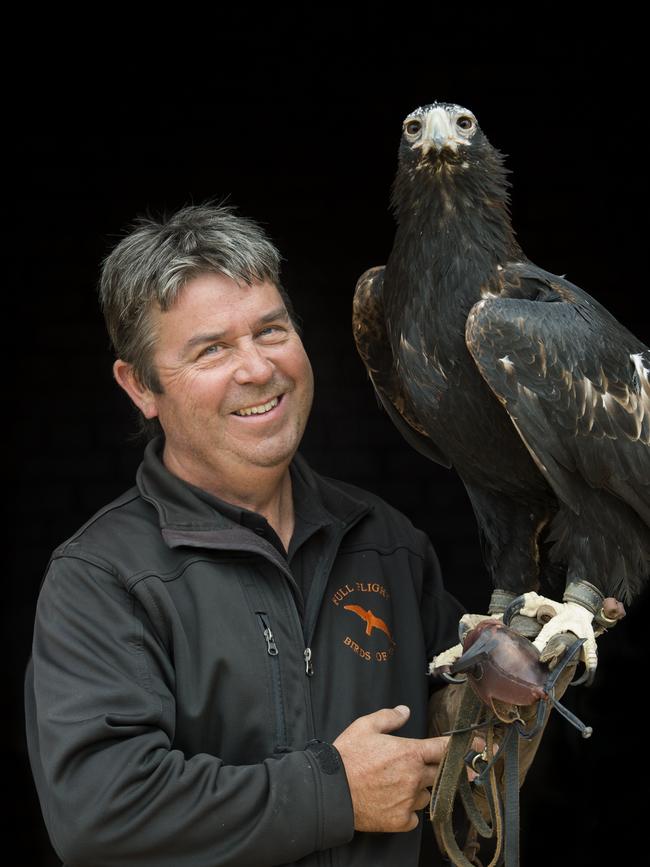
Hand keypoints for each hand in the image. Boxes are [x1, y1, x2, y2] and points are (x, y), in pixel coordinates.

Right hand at [333, 705, 448, 832]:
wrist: (332, 791)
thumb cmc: (347, 757)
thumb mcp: (365, 726)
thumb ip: (389, 717)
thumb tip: (405, 711)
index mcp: (410, 753)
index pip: (443, 748)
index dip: (455, 747)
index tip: (470, 748)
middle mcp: (414, 778)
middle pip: (439, 772)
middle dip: (433, 768)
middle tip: (415, 766)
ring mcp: (408, 801)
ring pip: (427, 795)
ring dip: (419, 789)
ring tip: (398, 784)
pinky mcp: (400, 821)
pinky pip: (414, 816)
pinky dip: (408, 810)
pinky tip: (393, 802)